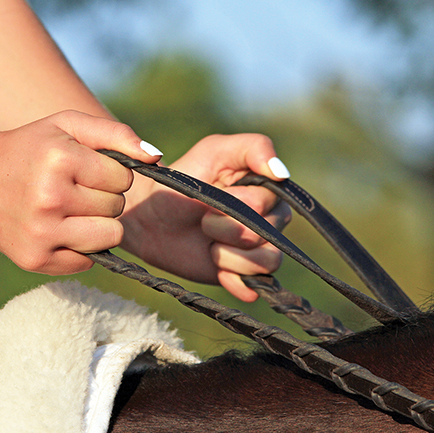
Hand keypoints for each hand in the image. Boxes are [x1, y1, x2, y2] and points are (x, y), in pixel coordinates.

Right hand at [0, 111, 161, 274]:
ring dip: (99, 224)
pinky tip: (57, 228)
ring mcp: (42, 233)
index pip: (123, 177)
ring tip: (72, 210)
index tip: (85, 168)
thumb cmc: (30, 149)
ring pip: (110, 236)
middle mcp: (50, 198)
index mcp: (60, 160)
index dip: (110, 171)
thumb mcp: (67, 126)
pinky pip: (87, 260)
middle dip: (104, 197)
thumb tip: (157, 157)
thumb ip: (115, 134)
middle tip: (74, 188)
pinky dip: (79, 246)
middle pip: (117, 207)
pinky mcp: (35, 260)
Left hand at [119, 134, 291, 301]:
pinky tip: (214, 264)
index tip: (215, 193)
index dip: (236, 203)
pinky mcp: (244, 273)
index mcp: (269, 189)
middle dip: (224, 228)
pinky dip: (233, 278)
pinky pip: (257, 284)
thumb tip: (283, 173)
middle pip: (264, 235)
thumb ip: (254, 148)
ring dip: (227, 254)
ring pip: (266, 261)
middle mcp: (272, 219)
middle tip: (204, 220)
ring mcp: (259, 248)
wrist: (151, 217)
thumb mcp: (214, 150)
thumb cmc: (182, 178)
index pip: (267, 203)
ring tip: (208, 242)